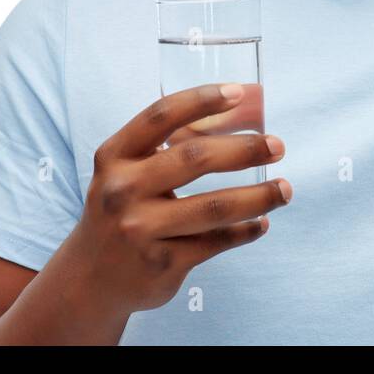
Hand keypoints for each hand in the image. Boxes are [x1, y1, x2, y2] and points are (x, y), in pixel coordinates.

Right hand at [72, 83, 291, 314]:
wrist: (88, 280)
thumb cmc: (120, 211)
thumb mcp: (124, 173)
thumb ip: (164, 148)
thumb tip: (234, 115)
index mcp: (114, 157)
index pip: (161, 116)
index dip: (201, 100)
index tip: (239, 92)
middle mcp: (122, 190)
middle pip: (195, 158)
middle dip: (245, 150)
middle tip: (277, 146)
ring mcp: (141, 230)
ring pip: (215, 207)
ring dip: (259, 196)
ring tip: (285, 189)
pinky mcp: (162, 264)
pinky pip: (217, 242)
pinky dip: (246, 231)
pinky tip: (261, 222)